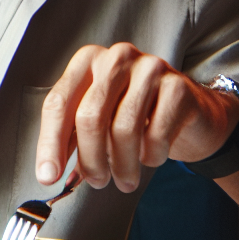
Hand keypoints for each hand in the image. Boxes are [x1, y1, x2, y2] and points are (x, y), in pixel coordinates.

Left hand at [34, 44, 238, 191]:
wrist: (190, 110)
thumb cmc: (135, 115)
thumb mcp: (99, 118)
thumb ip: (73, 137)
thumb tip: (51, 172)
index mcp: (87, 60)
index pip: (58, 102)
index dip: (50, 143)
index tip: (48, 176)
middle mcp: (116, 57)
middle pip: (89, 116)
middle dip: (90, 159)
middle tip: (97, 182)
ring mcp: (149, 68)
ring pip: (123, 129)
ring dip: (122, 166)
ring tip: (124, 180)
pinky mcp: (178, 87)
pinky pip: (156, 135)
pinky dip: (151, 157)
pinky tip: (151, 156)